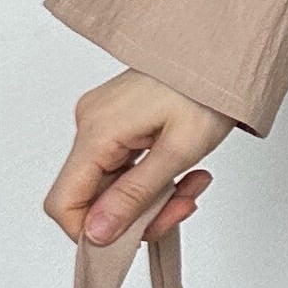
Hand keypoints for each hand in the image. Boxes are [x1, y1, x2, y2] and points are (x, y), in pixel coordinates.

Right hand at [44, 71, 236, 249]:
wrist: (224, 48)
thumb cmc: (208, 87)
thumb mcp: (179, 150)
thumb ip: (135, 196)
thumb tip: (96, 235)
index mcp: (98, 130)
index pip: (64, 202)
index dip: (91, 232)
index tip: (133, 239)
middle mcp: (91, 123)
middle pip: (93, 197)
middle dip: (140, 214)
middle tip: (182, 205)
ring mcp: (103, 121)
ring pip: (113, 185)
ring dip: (154, 197)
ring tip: (192, 183)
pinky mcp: (117, 122)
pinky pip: (125, 166)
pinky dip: (154, 178)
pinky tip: (185, 172)